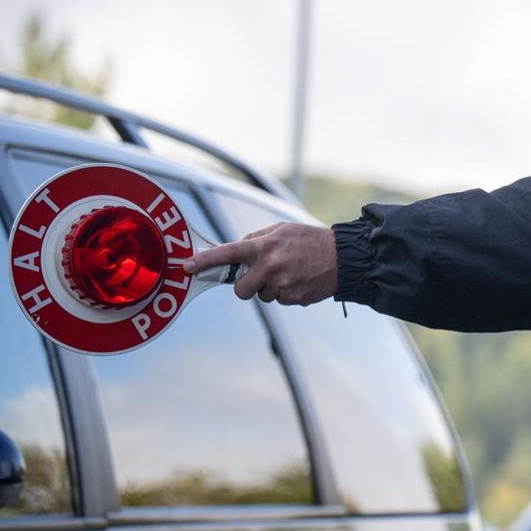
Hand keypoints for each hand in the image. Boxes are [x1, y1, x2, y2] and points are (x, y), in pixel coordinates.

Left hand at [183, 223, 338, 305]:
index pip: (228, 253)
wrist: (343, 257)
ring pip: (262, 296)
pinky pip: (279, 300)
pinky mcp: (293, 298)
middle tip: (263, 275)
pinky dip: (287, 293)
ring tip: (291, 273)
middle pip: (241, 290)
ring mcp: (282, 285)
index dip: (205, 260)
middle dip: (248, 286)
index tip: (186, 266)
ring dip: (271, 288)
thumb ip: (257, 239)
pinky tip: (300, 281)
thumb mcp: (282, 230)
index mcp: (265, 245)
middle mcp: (270, 266)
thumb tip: (235, 251)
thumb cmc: (310, 240)